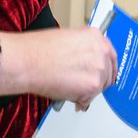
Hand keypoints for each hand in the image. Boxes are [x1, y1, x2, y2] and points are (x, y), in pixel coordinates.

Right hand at [0, 26, 117, 110]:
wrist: (27, 61)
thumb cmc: (38, 50)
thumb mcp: (66, 39)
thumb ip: (82, 49)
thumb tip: (86, 63)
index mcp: (94, 36)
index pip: (110, 54)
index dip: (106, 66)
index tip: (105, 73)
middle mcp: (101, 50)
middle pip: (108, 73)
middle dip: (97, 81)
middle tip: (83, 85)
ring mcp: (99, 68)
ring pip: (99, 87)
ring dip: (87, 91)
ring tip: (68, 88)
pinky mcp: (93, 86)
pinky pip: (90, 99)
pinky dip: (80, 101)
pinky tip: (67, 94)